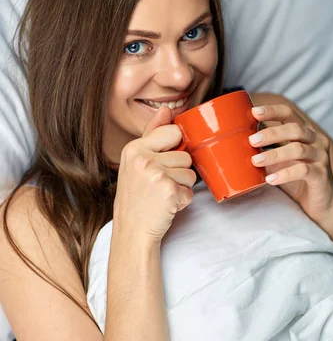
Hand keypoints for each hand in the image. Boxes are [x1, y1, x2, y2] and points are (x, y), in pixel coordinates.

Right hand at [113, 106, 196, 242]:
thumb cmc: (136, 197)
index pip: (173, 132)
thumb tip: (166, 109)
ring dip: (182, 187)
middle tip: (159, 184)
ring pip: (191, 173)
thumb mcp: (137, 162)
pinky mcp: (168, 192)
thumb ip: (152, 134)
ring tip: (162, 194)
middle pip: (185, 155)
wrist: (132, 231)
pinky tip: (166, 205)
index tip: (162, 163)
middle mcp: (143, 159)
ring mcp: (156, 176)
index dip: (174, 148)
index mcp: (135, 148)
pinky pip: (190, 191)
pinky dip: (182, 201)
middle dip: (179, 171)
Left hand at [249, 103, 332, 224]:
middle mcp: (316, 140)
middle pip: (294, 129)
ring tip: (255, 161)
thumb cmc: (296, 178)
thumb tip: (237, 142)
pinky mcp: (321, 175)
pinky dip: (284, 174)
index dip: (273, 111)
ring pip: (298, 149)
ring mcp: (321, 157)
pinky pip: (303, 170)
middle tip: (251, 141)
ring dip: (274, 154)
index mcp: (306, 132)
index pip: (289, 114)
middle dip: (271, 133)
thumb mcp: (280, 160)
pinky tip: (270, 179)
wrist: (321, 204)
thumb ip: (267, 149)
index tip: (254, 112)